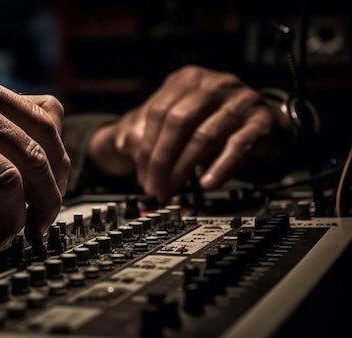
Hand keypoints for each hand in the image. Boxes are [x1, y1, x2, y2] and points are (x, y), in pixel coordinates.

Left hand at [88, 65, 291, 202]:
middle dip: (162, 160)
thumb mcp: (184, 120)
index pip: (158, 112)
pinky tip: (207, 184)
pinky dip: (219, 167)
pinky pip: (237, 146)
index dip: (147, 148)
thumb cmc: (217, 122)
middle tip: (156, 187)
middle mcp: (214, 84)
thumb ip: (158, 136)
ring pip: (204, 136)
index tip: (143, 176)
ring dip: (184, 169)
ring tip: (174, 190)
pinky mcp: (261, 121)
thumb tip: (139, 165)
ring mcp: (240, 100)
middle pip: (178, 122)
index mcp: (188, 80)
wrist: (267, 121)